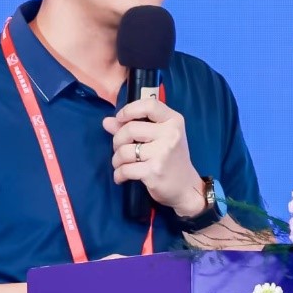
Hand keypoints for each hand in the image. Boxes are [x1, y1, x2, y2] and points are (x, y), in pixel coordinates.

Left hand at [102, 98, 204, 217]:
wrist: (186, 187)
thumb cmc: (171, 158)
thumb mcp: (159, 138)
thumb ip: (134, 126)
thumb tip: (106, 122)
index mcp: (174, 121)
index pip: (149, 105)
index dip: (129, 110)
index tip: (120, 118)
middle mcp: (170, 134)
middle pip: (130, 129)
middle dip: (118, 140)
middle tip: (120, 149)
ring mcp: (163, 153)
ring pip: (124, 150)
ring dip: (117, 159)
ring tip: (121, 165)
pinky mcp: (154, 171)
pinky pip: (125, 169)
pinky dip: (118, 174)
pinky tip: (121, 177)